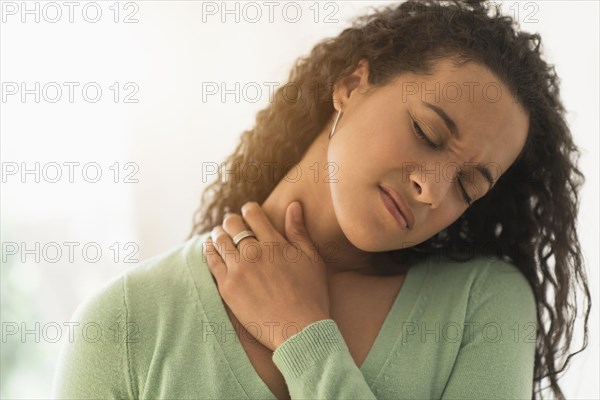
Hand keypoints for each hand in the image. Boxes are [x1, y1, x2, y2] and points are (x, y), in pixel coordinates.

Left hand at [203, 201, 330, 350]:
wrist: (298, 330)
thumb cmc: (310, 295)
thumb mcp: (311, 259)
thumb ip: (298, 231)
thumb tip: (293, 205)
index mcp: (274, 243)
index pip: (253, 214)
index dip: (249, 209)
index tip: (248, 212)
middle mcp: (254, 252)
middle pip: (232, 224)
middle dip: (232, 220)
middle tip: (232, 224)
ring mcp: (238, 270)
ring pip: (219, 240)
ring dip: (219, 233)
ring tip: (220, 234)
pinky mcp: (227, 287)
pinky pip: (211, 261)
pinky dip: (209, 250)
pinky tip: (211, 249)